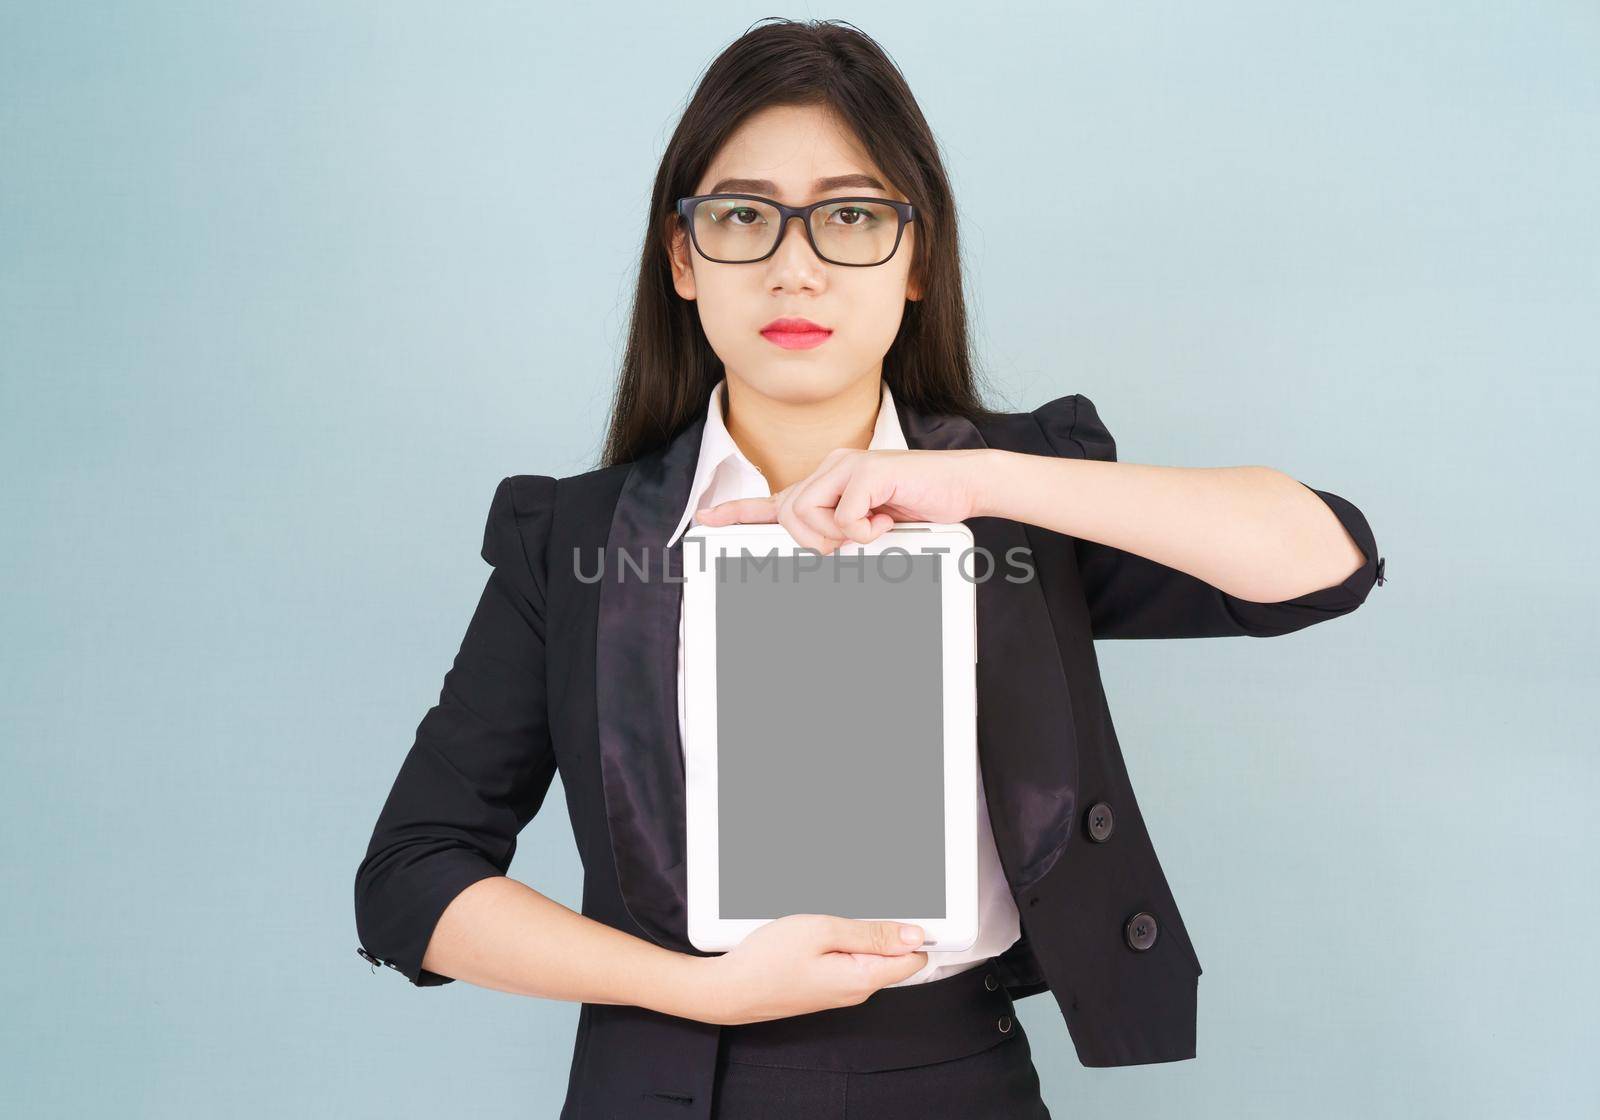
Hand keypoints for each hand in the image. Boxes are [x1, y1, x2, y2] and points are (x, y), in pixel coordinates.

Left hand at [694, 448, 995, 554]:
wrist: (963, 485)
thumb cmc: (921, 507)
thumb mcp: (873, 525)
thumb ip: (841, 531)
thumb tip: (820, 549)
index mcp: (829, 482)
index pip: (776, 499)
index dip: (739, 511)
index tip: (706, 520)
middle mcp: (832, 467)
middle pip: (789, 512)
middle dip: (809, 538)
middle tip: (845, 542)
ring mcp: (849, 465)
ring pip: (807, 512)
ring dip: (834, 534)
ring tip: (868, 529)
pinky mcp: (868, 470)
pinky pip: (843, 515)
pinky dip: (864, 529)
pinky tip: (887, 517)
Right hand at [694, 913, 929, 1025]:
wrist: (730, 989)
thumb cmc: (767, 961)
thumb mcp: (822, 931)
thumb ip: (870, 934)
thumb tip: (913, 934)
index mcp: (863, 978)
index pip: (914, 958)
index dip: (915, 930)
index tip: (907, 907)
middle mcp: (856, 990)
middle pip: (892, 956)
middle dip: (883, 928)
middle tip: (855, 906)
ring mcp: (840, 990)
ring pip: (868, 956)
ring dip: (858, 933)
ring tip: (829, 917)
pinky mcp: (825, 986)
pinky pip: (847, 961)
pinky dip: (842, 942)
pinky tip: (820, 929)